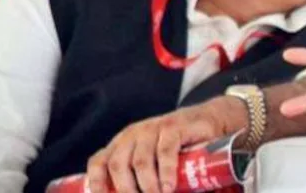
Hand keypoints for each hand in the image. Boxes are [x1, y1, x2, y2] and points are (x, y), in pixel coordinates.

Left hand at [86, 96, 245, 192]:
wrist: (208, 119)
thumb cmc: (178, 147)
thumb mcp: (154, 159)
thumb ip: (141, 176)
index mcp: (122, 143)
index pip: (99, 162)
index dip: (96, 183)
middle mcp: (133, 134)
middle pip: (119, 165)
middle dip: (125, 190)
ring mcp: (153, 128)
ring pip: (141, 161)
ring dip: (147, 186)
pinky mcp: (173, 127)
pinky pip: (165, 152)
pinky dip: (165, 173)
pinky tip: (169, 188)